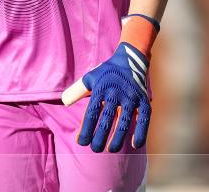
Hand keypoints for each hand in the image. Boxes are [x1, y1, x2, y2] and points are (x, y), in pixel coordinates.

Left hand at [62, 14, 158, 152]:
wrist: (131, 58)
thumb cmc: (107, 72)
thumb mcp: (90, 77)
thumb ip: (77, 90)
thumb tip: (64, 102)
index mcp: (101, 89)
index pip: (91, 113)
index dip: (86, 129)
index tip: (81, 142)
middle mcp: (116, 93)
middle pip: (107, 121)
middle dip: (100, 138)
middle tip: (95, 150)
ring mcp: (131, 97)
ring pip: (124, 122)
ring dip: (117, 139)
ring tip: (111, 150)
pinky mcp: (143, 100)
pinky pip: (144, 118)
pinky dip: (141, 132)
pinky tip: (135, 145)